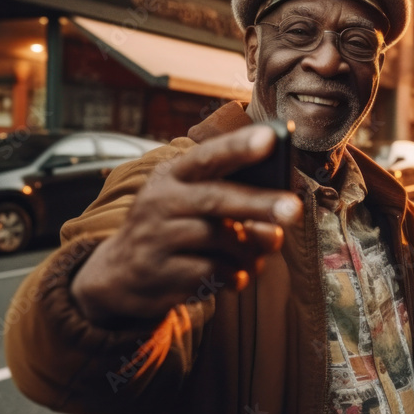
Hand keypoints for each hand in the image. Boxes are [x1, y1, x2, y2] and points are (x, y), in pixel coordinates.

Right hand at [70, 124, 302, 325]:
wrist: (120, 274)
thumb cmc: (174, 228)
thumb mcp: (191, 202)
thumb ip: (234, 198)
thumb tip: (280, 214)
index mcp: (172, 175)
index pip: (207, 156)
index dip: (238, 146)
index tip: (271, 138)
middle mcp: (159, 202)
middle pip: (215, 198)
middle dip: (258, 203)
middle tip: (293, 209)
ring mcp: (156, 238)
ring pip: (217, 239)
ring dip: (250, 248)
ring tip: (263, 252)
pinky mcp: (159, 273)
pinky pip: (210, 271)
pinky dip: (233, 273)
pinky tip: (239, 275)